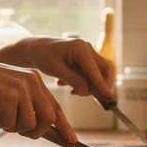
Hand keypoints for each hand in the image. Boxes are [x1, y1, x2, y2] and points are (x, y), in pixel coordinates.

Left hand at [0, 36, 115, 99]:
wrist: (36, 49)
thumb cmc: (43, 56)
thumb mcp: (55, 69)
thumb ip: (72, 80)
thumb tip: (87, 92)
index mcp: (80, 48)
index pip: (94, 69)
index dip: (102, 84)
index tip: (109, 97)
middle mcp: (87, 49)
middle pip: (104, 69)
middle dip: (101, 86)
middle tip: (95, 99)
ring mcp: (88, 54)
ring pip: (98, 74)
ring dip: (90, 86)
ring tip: (72, 91)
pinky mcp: (85, 61)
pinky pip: (91, 75)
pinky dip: (84, 84)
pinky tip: (69, 87)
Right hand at [0, 54, 75, 142]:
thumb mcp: (11, 93)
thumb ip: (28, 107)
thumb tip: (46, 130)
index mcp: (35, 80)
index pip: (55, 106)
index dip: (63, 126)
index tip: (71, 141)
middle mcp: (32, 81)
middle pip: (47, 119)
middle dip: (34, 132)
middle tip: (16, 128)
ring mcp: (21, 88)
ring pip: (29, 124)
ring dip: (12, 127)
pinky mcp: (8, 96)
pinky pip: (11, 124)